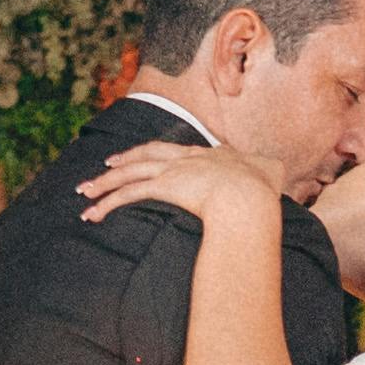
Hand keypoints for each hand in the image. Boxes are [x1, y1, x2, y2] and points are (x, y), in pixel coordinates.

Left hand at [85, 136, 282, 229]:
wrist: (251, 197)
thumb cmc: (264, 192)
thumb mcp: (271, 176)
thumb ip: (270, 176)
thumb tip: (280, 177)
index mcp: (210, 155)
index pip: (176, 151)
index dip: (156, 153)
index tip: (143, 157)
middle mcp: (187, 158)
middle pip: (146, 155)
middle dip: (123, 160)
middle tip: (105, 166)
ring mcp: (174, 170)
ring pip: (129, 173)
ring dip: (103, 183)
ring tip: (84, 192)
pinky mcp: (164, 186)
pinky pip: (128, 194)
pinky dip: (107, 203)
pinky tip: (92, 213)